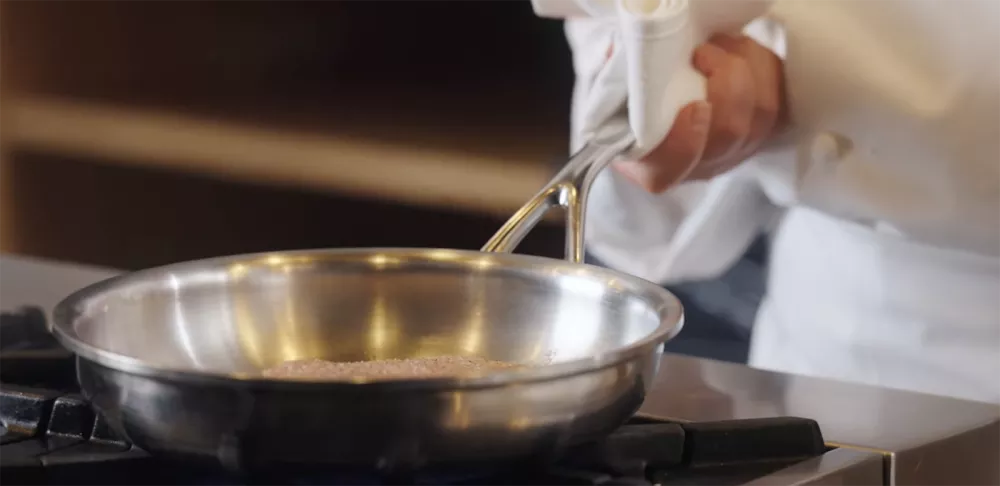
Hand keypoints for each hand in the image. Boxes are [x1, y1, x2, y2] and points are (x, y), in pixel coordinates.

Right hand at [615, 35, 787, 192]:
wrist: (660, 83)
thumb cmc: (633, 86)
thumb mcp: (612, 83)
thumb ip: (619, 79)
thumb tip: (630, 58)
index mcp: (645, 161)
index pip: (666, 172)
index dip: (685, 145)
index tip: (695, 107)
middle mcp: (693, 166)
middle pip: (727, 136)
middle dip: (726, 83)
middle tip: (703, 51)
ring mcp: (732, 152)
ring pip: (761, 115)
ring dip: (745, 67)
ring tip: (719, 43)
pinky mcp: (761, 131)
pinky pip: (779, 100)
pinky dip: (764, 68)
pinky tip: (738, 50)